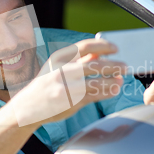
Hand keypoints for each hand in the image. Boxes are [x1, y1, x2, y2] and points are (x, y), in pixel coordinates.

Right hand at [9, 39, 125, 126]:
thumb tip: (100, 53)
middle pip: (95, 64)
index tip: (116, 48)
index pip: (85, 46)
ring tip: (121, 80)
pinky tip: (114, 90)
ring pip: (97, 81)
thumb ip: (78, 60)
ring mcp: (66, 87)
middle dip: (114, 65)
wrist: (27, 108)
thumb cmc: (46, 85)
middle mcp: (62, 70)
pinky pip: (95, 95)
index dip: (103, 45)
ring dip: (113, 80)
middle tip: (125, 66)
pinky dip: (107, 92)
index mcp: (59, 58)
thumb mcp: (57, 67)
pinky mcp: (71, 101)